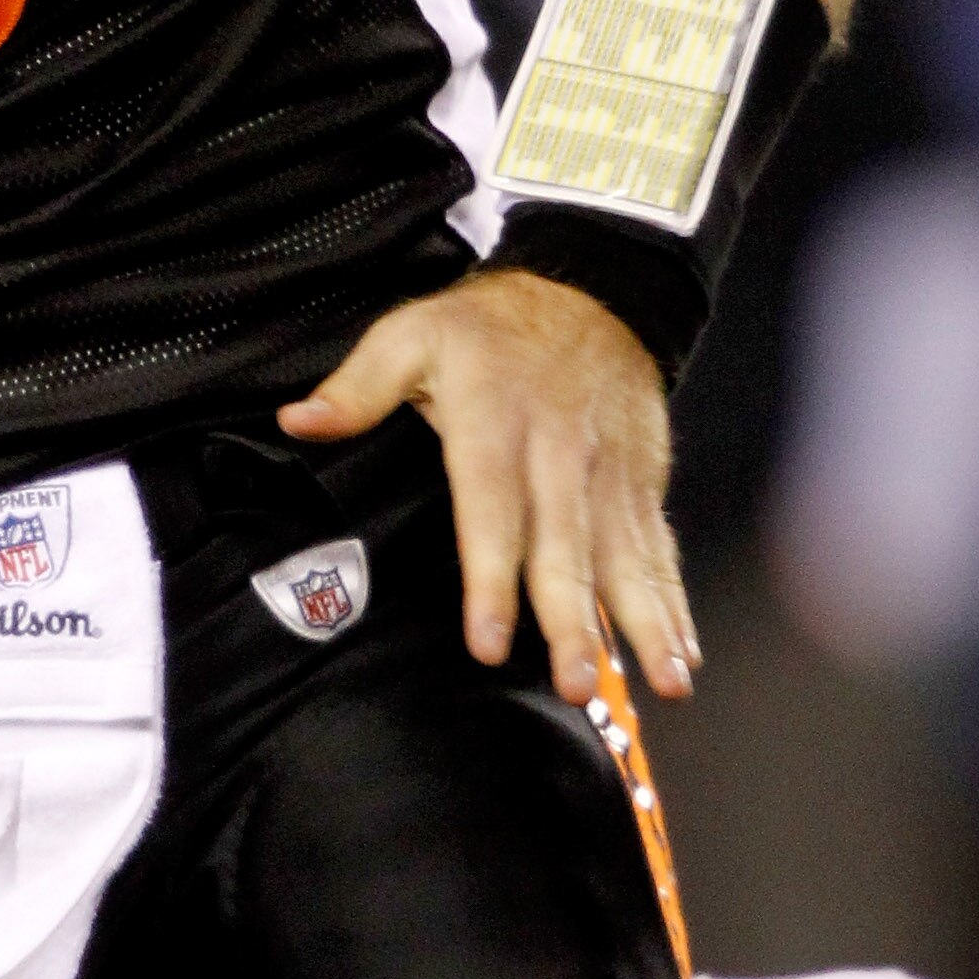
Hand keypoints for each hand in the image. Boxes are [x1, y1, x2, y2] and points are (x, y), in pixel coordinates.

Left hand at [279, 270, 692, 694]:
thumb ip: (358, 386)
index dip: (491, 580)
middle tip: (577, 687)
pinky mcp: (641, 486)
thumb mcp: (413, 333)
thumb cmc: (489, 327)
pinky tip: (682, 657)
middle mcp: (559, 456)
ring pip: (625, 560)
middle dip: (574, 623)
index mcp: (496, 424)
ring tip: (663, 685)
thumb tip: (297, 422)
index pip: (492, 511)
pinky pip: (658, 552)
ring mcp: (608, 475)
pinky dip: (673, 605)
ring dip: (644, 626)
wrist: (597, 291)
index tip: (491, 644)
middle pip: (566, 550)